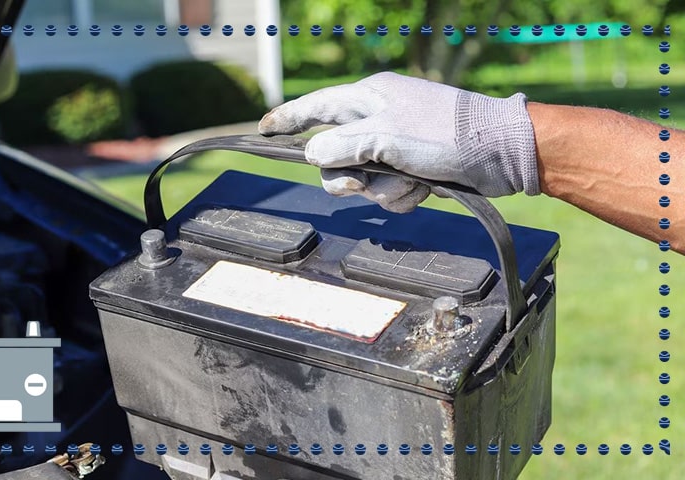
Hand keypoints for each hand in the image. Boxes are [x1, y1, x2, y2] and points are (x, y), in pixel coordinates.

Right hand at [258, 72, 538, 212]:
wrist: (502, 153)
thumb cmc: (446, 135)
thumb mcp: (388, 138)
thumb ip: (344, 146)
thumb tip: (312, 154)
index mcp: (368, 98)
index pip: (315, 107)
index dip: (287, 120)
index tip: (263, 131)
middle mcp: (378, 118)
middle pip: (334, 156)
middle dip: (347, 176)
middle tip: (359, 183)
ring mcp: (395, 144)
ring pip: (362, 178)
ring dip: (383, 188)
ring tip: (411, 182)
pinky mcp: (412, 166)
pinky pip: (388, 189)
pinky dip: (403, 195)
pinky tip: (424, 189)